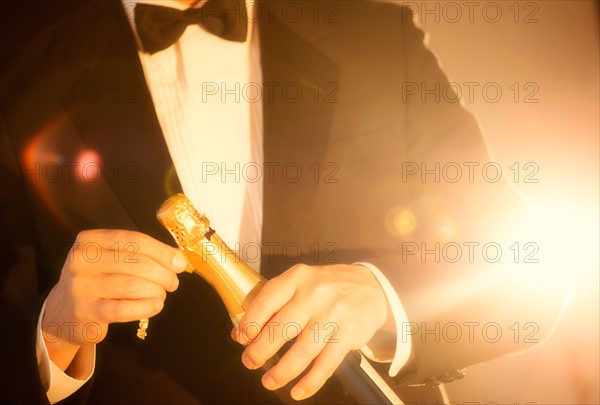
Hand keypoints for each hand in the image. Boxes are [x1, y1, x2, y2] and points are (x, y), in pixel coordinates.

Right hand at [42, 229, 186, 373]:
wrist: (62, 312)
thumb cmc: (97, 280)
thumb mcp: (108, 259)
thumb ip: (138, 255)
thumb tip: (178, 260)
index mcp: (90, 240)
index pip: (134, 240)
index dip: (162, 251)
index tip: (179, 263)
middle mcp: (81, 260)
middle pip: (135, 263)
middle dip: (162, 273)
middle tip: (173, 282)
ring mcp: (80, 286)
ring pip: (131, 286)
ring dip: (156, 291)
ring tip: (162, 294)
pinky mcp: (84, 312)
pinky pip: (123, 309)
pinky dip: (146, 307)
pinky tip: (155, 306)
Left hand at [231, 264, 388, 400]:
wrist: (371, 287)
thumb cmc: (328, 288)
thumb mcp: (302, 283)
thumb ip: (276, 303)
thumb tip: (242, 332)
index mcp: (299, 277)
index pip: (268, 299)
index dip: (250, 322)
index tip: (241, 338)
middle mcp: (316, 293)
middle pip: (282, 328)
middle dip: (260, 350)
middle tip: (250, 361)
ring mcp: (334, 314)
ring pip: (302, 351)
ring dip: (282, 371)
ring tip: (269, 381)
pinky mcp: (349, 334)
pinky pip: (326, 364)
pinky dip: (310, 382)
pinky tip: (298, 391)